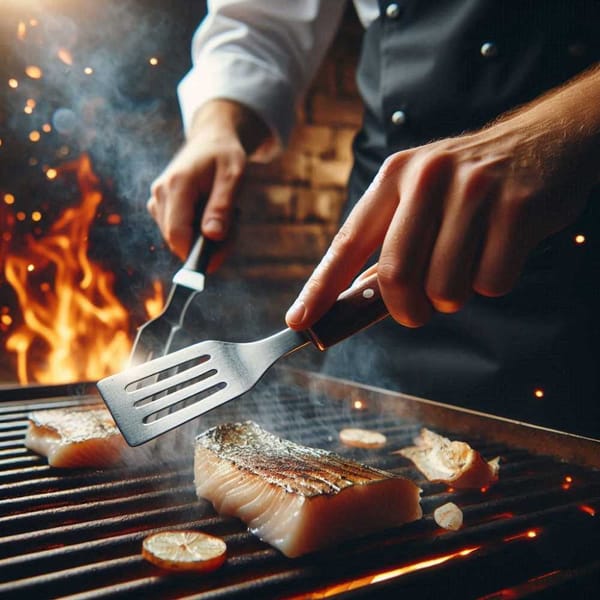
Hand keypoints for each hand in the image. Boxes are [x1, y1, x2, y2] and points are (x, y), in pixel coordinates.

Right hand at [148, 99, 269, 263]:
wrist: (211, 140)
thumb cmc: (225, 155)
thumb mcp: (234, 175)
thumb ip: (222, 205)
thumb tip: (212, 236)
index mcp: (177, 185)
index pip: (177, 233)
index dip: (194, 254)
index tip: (215, 262)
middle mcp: (160, 194)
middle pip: (178, 240)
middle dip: (207, 244)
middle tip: (234, 226)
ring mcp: (157, 201)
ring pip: (179, 239)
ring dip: (205, 237)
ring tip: (226, 213)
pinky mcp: (160, 208)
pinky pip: (179, 232)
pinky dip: (198, 231)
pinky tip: (212, 213)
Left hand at [286, 67, 599, 329]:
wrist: (548, 137)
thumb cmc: (473, 180)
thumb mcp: (422, 192)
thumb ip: (392, 239)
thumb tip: (360, 295)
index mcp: (393, 177)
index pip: (346, 243)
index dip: (319, 289)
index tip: (299, 321)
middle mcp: (426, 178)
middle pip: (396, 277)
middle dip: (406, 311)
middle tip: (419, 312)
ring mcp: (473, 191)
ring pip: (445, 288)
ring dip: (454, 296)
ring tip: (468, 263)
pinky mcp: (515, 209)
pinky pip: (491, 283)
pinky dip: (493, 282)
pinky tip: (501, 249)